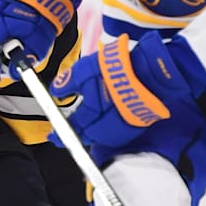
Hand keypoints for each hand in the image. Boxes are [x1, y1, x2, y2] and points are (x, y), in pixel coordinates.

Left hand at [49, 32, 203, 147]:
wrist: (153, 69)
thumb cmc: (119, 68)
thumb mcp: (86, 69)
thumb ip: (69, 82)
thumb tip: (55, 90)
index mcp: (93, 114)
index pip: (73, 128)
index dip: (61, 133)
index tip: (52, 137)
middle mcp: (108, 126)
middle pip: (88, 136)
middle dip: (77, 135)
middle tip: (67, 133)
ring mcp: (124, 128)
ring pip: (103, 137)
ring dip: (93, 133)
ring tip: (86, 128)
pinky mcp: (137, 125)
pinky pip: (117, 132)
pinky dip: (107, 130)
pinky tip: (105, 123)